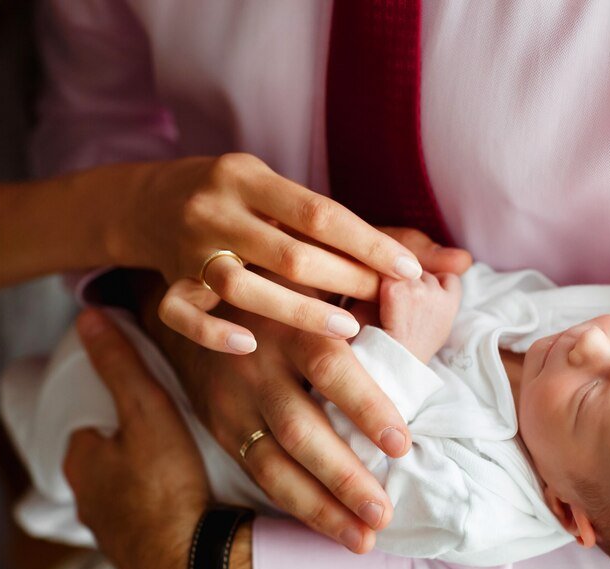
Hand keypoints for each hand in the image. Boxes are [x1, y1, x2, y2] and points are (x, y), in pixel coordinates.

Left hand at [64, 309, 254, 568]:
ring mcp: (112, 531)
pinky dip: (160, 505)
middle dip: (132, 441)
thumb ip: (120, 364)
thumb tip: (88, 315)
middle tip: (171, 427)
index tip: (147, 395)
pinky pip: (146, 517)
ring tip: (184, 461)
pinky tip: (187, 500)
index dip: (118, 402)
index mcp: (79, 460)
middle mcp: (86, 499)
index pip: (89, 416)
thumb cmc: (169, 487)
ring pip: (125, 487)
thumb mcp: (147, 411)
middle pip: (107, 453)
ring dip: (147, 475)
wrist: (194, 567)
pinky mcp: (139, 554)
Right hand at [92, 153, 425, 353]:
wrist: (148, 202)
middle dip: (346, 282)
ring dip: (297, 310)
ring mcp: (188, 249)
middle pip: (289, 252)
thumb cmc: (242, 203)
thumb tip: (460, 262)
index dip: (368, 244)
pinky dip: (213, 333)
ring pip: (240, 285)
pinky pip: (180, 314)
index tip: (412, 271)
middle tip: (389, 310)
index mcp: (249, 178)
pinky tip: (249, 348)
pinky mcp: (166, 285)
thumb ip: (364, 233)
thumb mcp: (288, 198)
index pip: (320, 213)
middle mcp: (218, 209)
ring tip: (349, 334)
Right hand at [149, 230, 471, 551]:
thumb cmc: (287, 271)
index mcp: (292, 319)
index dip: (365, 405)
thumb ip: (397, 253)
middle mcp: (258, 362)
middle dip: (343, 476)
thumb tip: (460, 259)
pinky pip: (258, 471)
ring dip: (319, 506)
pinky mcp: (220, 423)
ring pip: (274, 463)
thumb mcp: (332, 252)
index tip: (403, 444)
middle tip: (385, 512)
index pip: (330, 366)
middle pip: (301, 428)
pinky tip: (330, 527)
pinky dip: (294, 503)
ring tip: (364, 539)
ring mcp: (233, 398)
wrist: (195, 292)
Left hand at [380, 272, 461, 362]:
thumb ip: (445, 301)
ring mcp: (414, 288)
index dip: (438, 281)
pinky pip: (388, 275)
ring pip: (407, 272)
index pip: (449, 278)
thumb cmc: (419, 344)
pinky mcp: (394, 289)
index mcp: (450, 301)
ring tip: (393, 303)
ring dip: (400, 281)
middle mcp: (435, 291)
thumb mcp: (443, 324)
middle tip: (405, 302)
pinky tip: (382, 298)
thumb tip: (446, 280)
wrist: (398, 356)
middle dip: (416, 283)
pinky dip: (384, 283)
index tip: (428, 292)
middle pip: (425, 274)